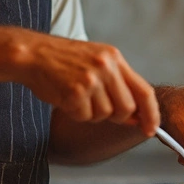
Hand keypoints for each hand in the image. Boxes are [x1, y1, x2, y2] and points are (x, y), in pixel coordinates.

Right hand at [16, 35, 158, 133]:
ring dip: (91, 113)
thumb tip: (136, 117)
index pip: (144, 90)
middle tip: (97, 108)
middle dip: (116, 117)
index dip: (151, 113)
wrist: (32, 54)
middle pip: (127, 108)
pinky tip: (65, 97)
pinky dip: (75, 113)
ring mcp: (91, 78)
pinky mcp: (75, 91)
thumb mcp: (96, 62)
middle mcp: (106, 66)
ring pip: (105, 114)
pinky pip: (84, 116)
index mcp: (114, 58)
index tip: (151, 129)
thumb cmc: (62, 61)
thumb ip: (117, 85)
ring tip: (76, 96)